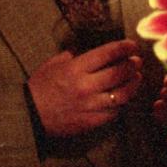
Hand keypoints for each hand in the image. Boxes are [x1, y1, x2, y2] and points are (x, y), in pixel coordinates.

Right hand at [27, 39, 141, 136]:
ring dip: (133, 84)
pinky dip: (121, 104)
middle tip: (137, 61)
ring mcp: (89, 105)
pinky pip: (113, 112)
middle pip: (119, 73)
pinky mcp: (91, 121)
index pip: (107, 53)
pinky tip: (124, 97)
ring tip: (137, 78)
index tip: (132, 45)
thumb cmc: (39, 87)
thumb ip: (72, 56)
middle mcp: (85, 86)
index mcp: (75, 68)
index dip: (124, 47)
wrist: (29, 115)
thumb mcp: (52, 64)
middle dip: (132, 65)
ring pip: (122, 94)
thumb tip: (86, 50)